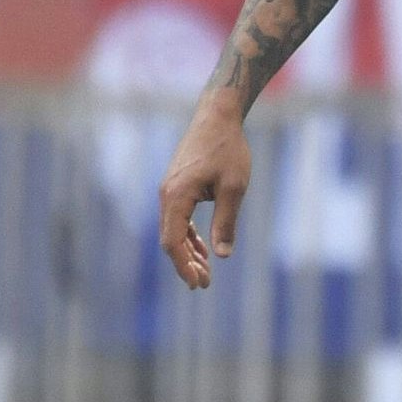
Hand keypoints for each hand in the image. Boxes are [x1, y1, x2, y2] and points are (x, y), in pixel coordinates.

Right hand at [157, 92, 253, 288]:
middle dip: (185, 264)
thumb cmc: (228, 149)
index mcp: (177, 196)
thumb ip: (226, 221)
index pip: (172, 240)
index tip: (197, 283)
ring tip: (205, 273)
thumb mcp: (233, 187)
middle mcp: (167, 195)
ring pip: (173, 231)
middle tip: (203, 285)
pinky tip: (203, 250)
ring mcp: (170, 191)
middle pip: (170, 240)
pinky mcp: (178, 187)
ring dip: (187, 253)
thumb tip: (223, 255)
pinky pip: (179, 219)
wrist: (218, 116)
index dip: (183, 265)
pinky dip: (189, 236)